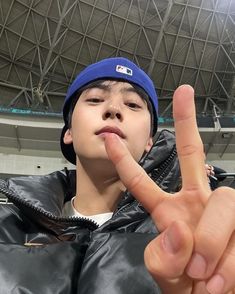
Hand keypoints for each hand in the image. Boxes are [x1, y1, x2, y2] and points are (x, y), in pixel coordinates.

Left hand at [104, 85, 234, 293]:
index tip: (110, 137)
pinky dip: (231, 262)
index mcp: (168, 212)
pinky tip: (223, 281)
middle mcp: (194, 202)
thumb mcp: (166, 274)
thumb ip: (163, 256)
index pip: (143, 181)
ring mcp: (219, 211)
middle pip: (191, 155)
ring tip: (205, 276)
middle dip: (186, 123)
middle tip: (185, 104)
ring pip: (222, 202)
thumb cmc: (187, 288)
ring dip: (213, 242)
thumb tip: (179, 228)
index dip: (126, 162)